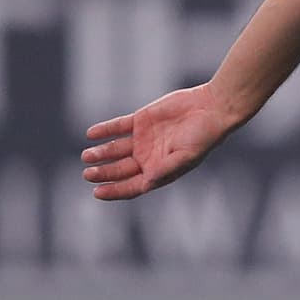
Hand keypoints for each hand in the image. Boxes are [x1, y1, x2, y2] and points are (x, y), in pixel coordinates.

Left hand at [82, 83, 239, 200]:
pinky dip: (104, 130)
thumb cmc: (204, 136)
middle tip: (88, 173)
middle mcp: (147, 157)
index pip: (131, 186)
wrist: (212, 107)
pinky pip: (117, 127)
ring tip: (88, 155)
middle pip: (119, 169)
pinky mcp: (141, 120)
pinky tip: (91, 134)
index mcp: (158, 170)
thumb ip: (165, 170)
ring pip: (114, 149)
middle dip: (103, 173)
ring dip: (100, 153)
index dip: (114, 191)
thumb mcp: (186, 157)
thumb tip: (145, 184)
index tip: (97, 192)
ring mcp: (143, 139)